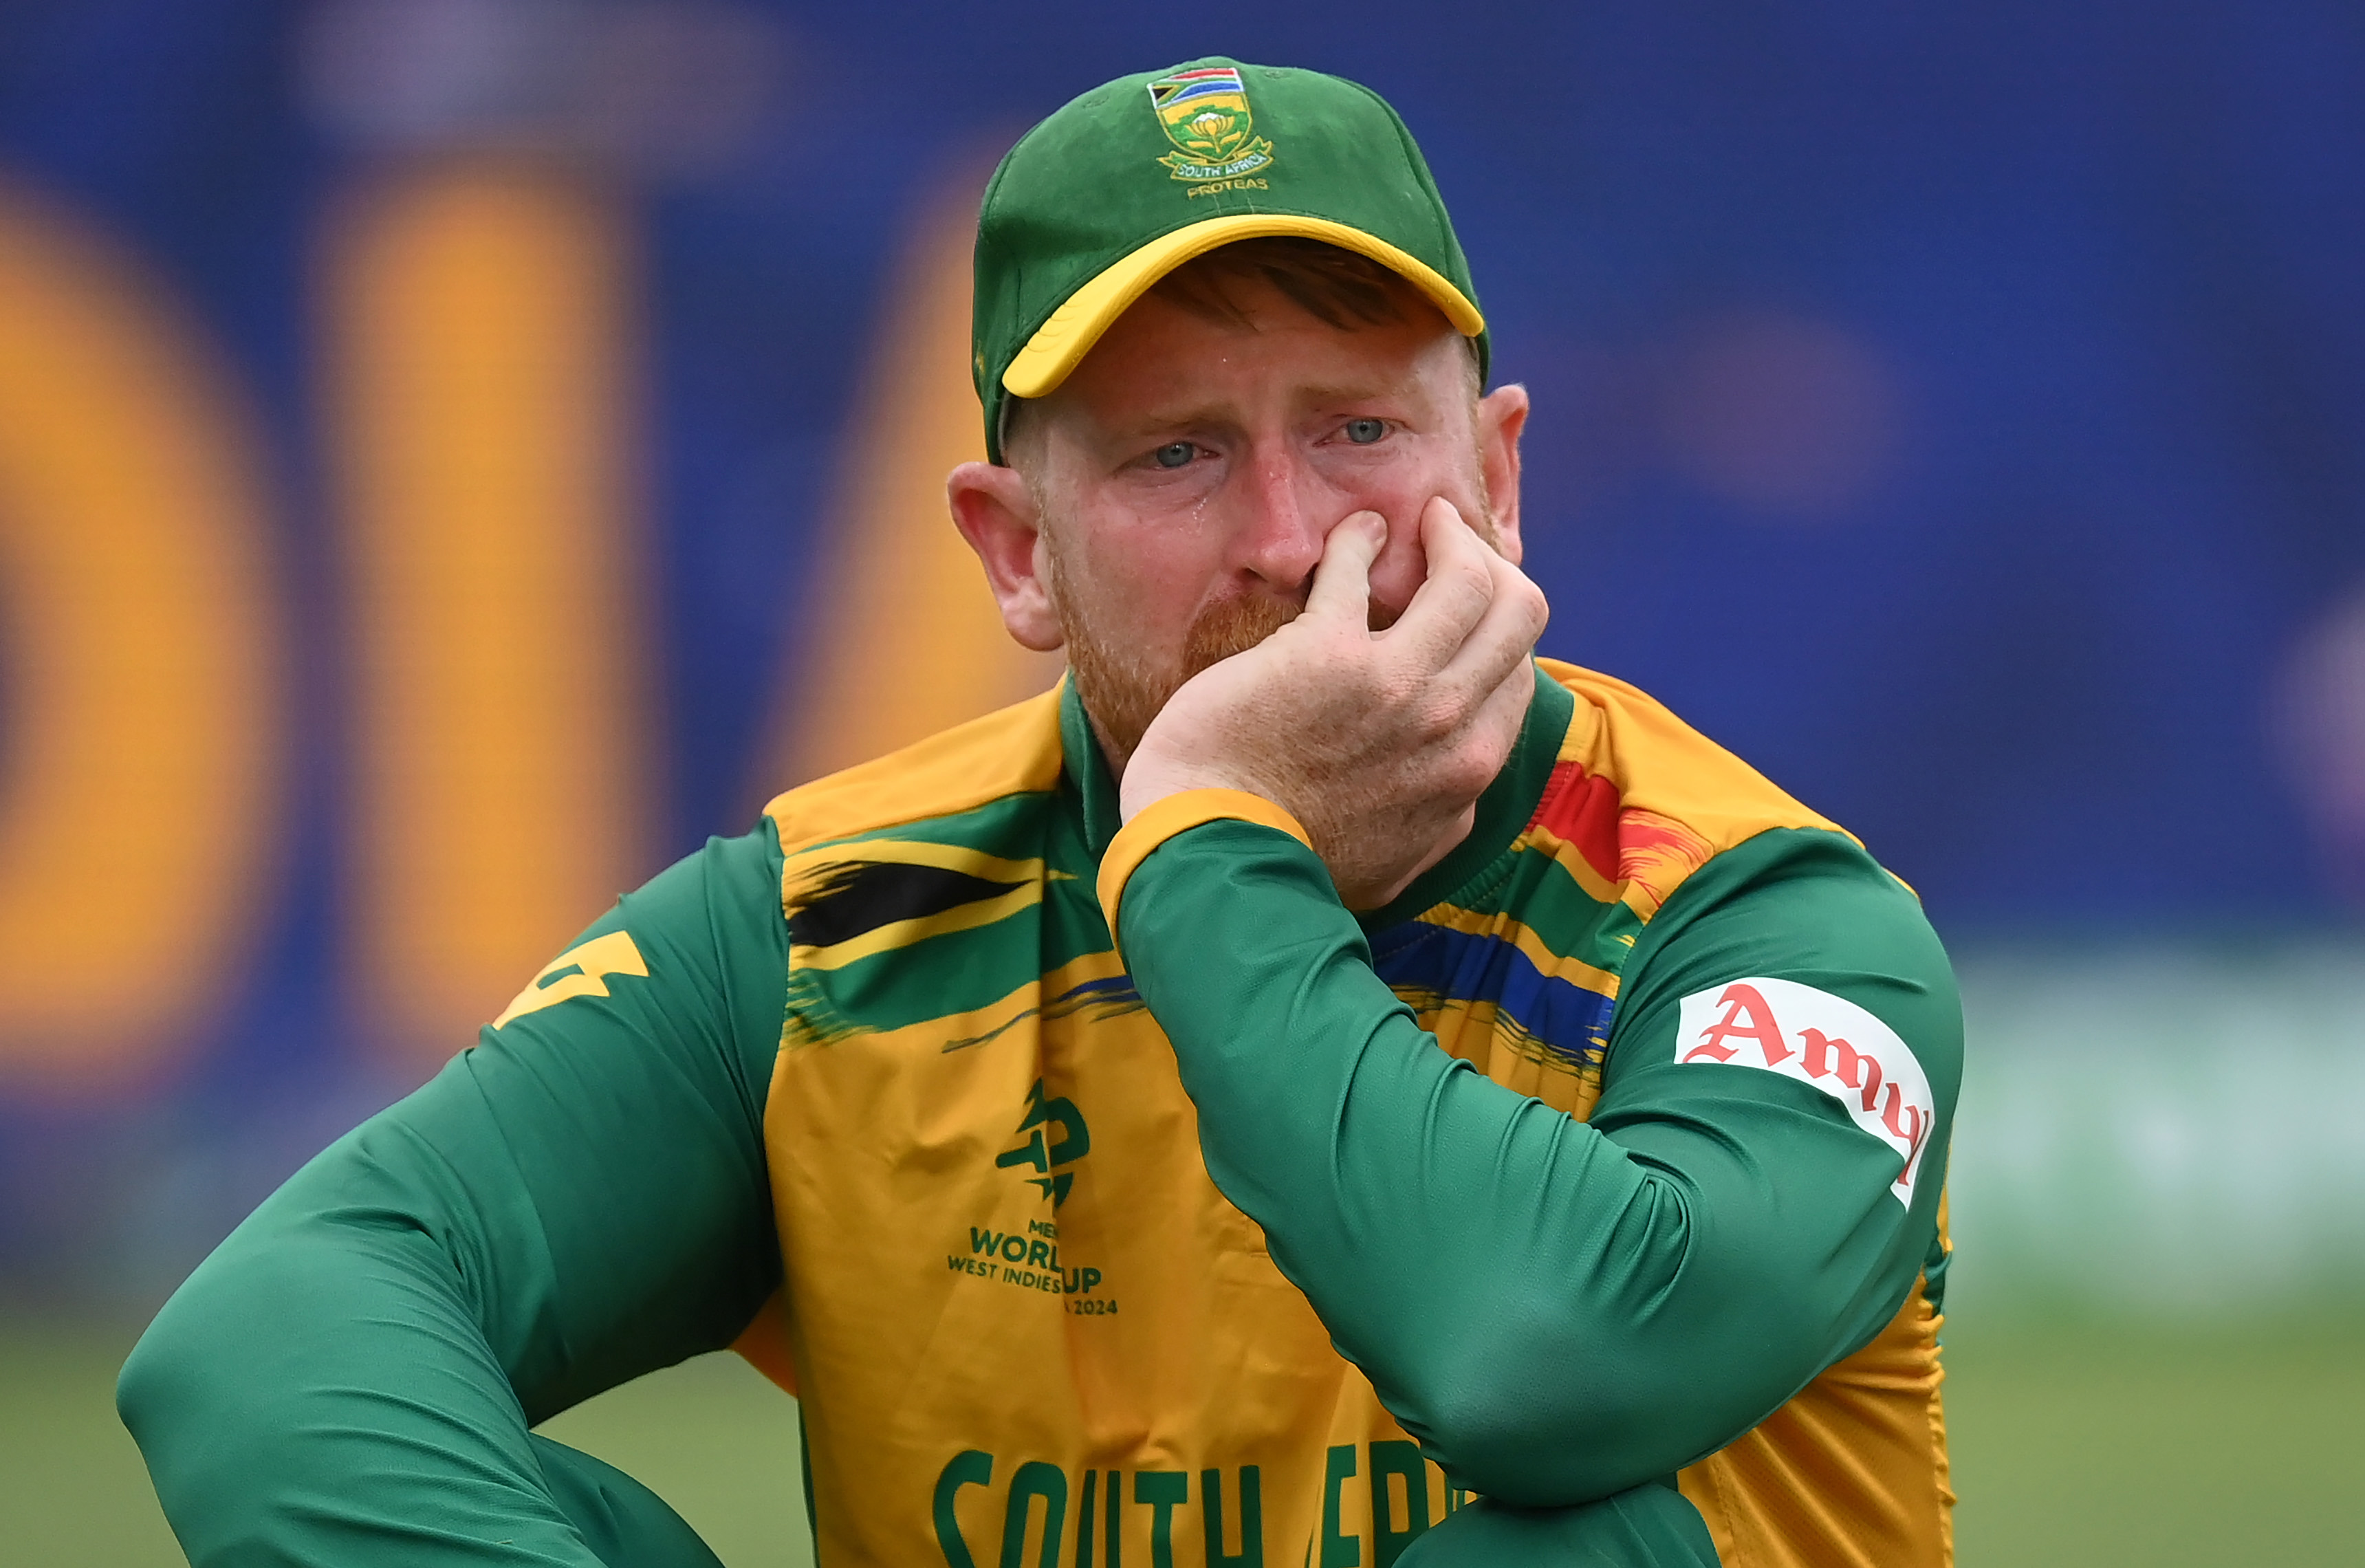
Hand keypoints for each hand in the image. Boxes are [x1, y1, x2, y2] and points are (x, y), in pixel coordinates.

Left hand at [1120, 497, 1549, 908]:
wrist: (1219, 859)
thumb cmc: (1296, 864)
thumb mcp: (1397, 861)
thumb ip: (1439, 822)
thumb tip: (1457, 798)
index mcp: (1468, 770)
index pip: (1519, 672)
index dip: (1499, 629)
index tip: (1467, 608)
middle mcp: (1448, 722)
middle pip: (1517, 612)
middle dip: (1493, 565)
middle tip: (1453, 543)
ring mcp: (1394, 684)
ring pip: (1467, 578)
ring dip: (1449, 536)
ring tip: (1421, 522)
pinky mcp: (1327, 651)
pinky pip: (1359, 565)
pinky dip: (1359, 538)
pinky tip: (1353, 534)